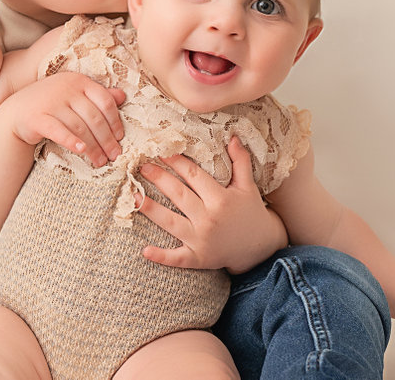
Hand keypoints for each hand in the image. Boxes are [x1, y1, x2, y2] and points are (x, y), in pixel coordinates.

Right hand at [1, 72, 125, 167]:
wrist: (17, 111)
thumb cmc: (52, 104)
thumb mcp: (75, 95)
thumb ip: (97, 96)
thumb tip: (122, 96)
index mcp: (79, 81)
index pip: (104, 101)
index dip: (115, 121)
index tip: (120, 138)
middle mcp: (66, 88)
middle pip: (94, 117)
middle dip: (106, 139)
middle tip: (114, 155)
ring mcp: (51, 102)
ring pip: (79, 126)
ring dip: (93, 146)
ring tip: (100, 161)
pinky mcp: (37, 117)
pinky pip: (58, 131)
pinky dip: (71, 141)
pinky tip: (81, 151)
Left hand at [135, 136, 288, 273]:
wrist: (261, 249)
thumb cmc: (251, 213)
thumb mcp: (248, 186)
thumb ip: (240, 161)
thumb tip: (232, 137)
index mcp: (221, 199)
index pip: (193, 175)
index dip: (176, 161)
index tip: (162, 150)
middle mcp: (209, 219)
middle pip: (178, 194)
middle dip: (159, 178)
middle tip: (141, 165)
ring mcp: (202, 240)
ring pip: (170, 223)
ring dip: (150, 209)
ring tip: (133, 196)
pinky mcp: (198, 258)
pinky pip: (177, 258)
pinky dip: (161, 256)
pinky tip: (145, 251)